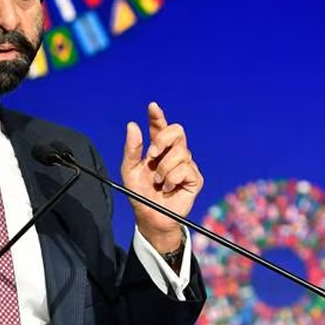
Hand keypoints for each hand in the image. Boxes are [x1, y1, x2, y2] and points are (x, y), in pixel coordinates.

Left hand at [122, 102, 203, 253]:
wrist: (150, 217)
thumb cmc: (140, 194)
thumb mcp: (130, 170)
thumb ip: (132, 148)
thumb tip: (133, 125)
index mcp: (158, 149)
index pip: (160, 127)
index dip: (157, 116)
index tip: (152, 107)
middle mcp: (174, 153)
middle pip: (177, 131)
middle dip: (163, 139)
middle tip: (151, 155)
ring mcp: (186, 165)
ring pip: (180, 153)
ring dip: (164, 169)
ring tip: (159, 182)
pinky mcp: (195, 178)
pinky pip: (185, 169)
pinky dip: (172, 179)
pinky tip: (168, 189)